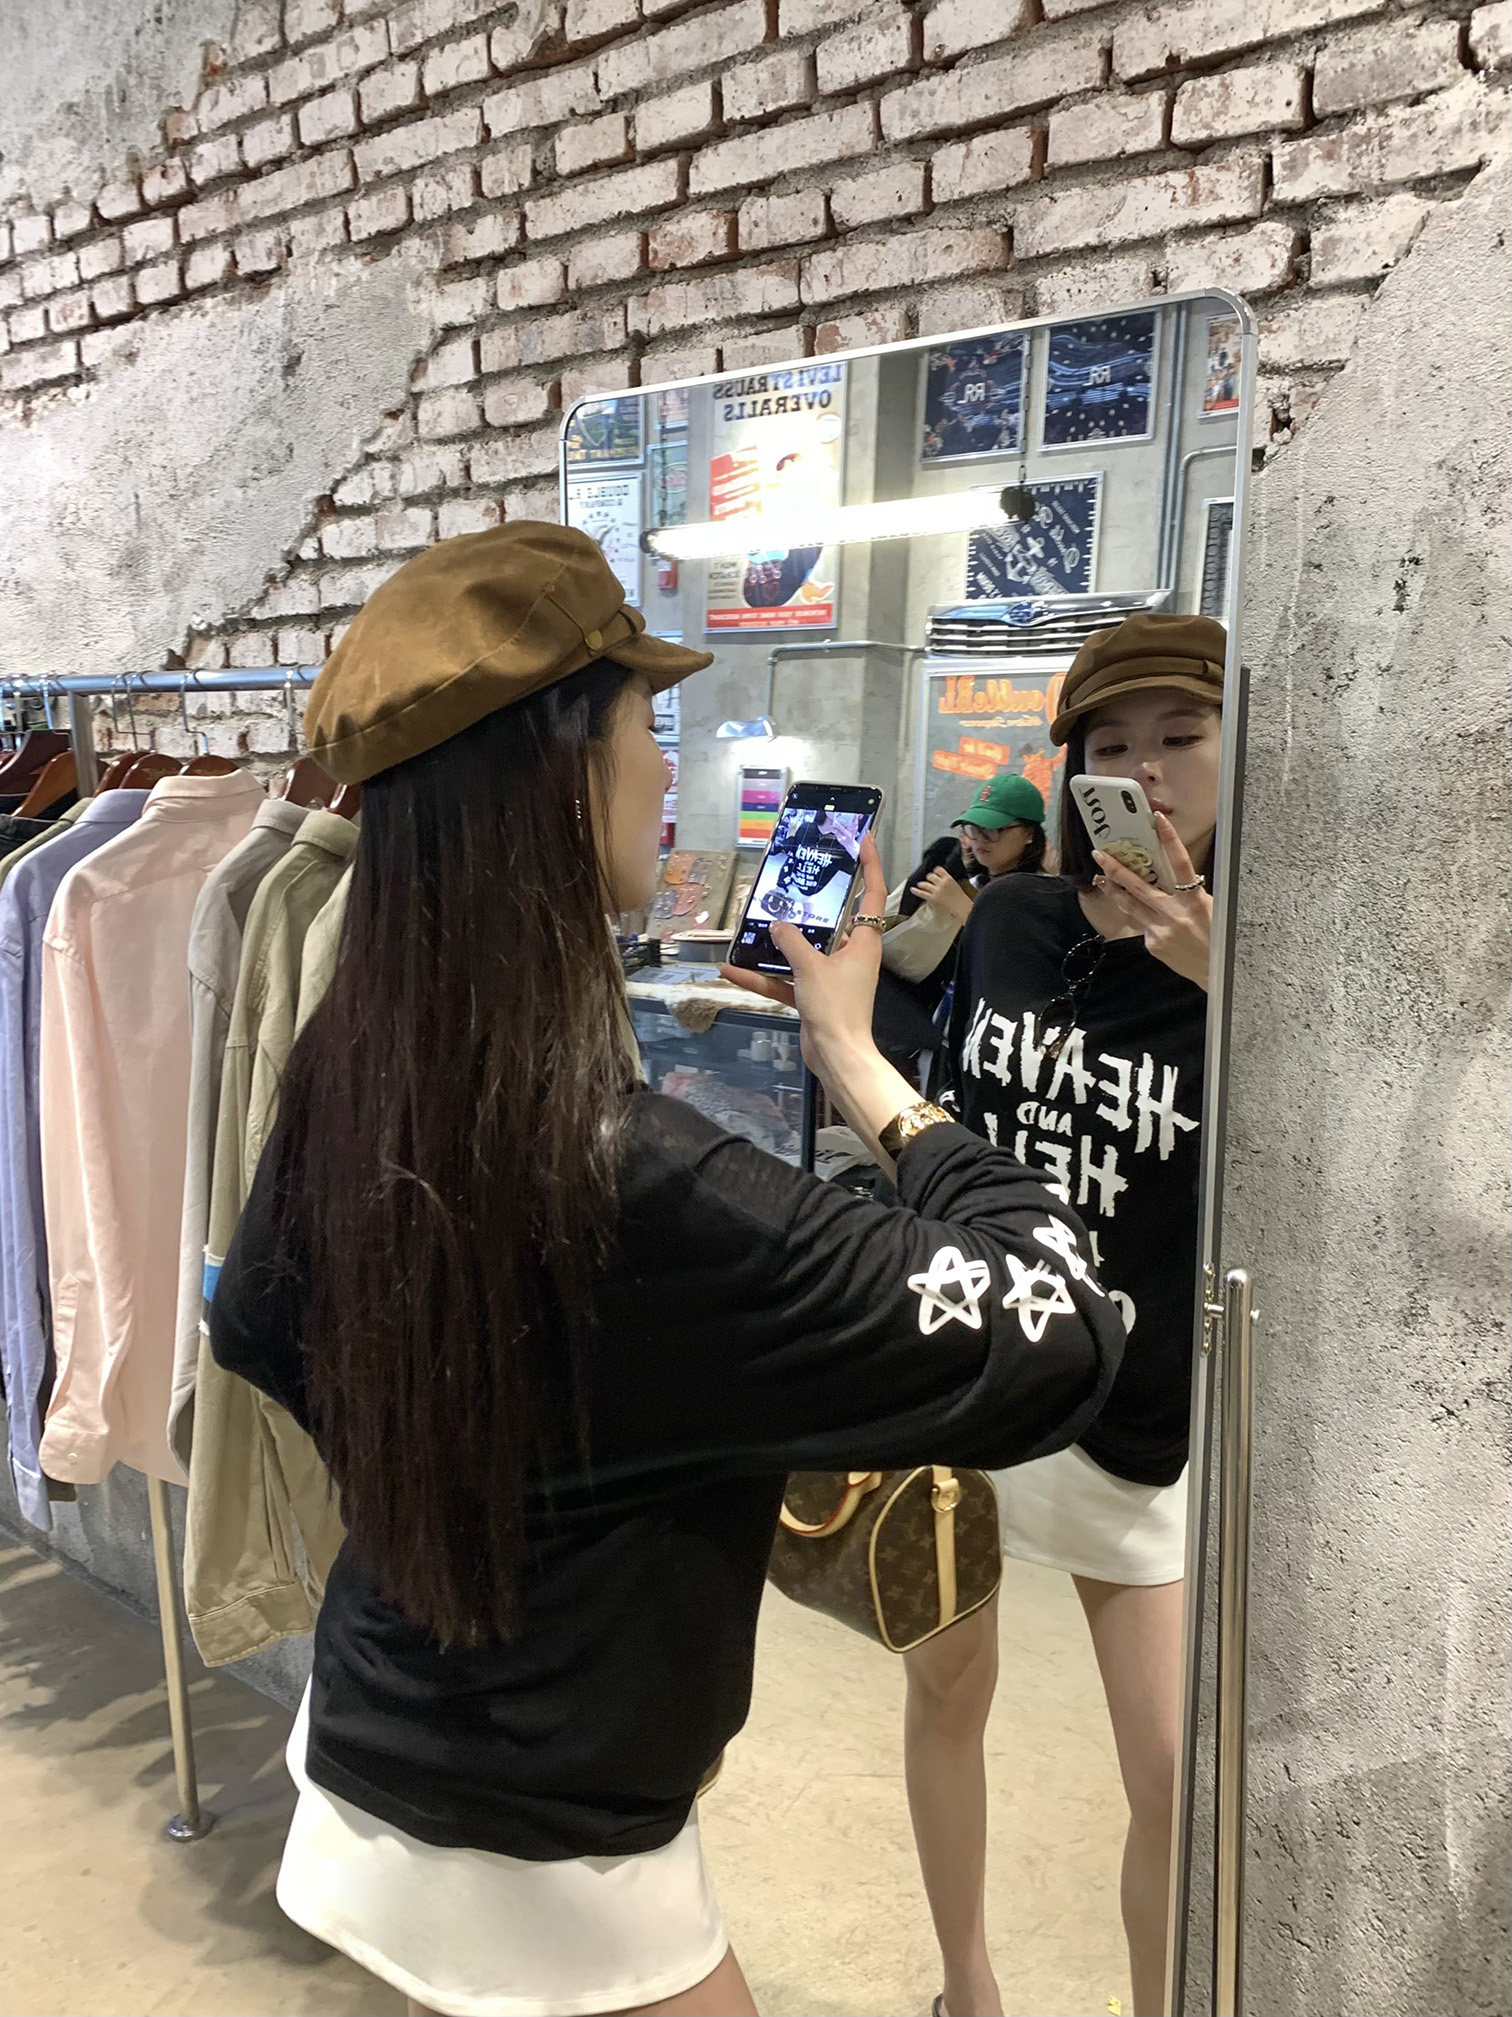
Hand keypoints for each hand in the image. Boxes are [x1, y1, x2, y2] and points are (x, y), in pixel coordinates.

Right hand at [721, 833, 919, 1168]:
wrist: (836, 1057)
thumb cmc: (836, 1006)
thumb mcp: (812, 968)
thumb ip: (792, 942)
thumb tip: (777, 924)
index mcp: (863, 942)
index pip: (870, 894)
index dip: (870, 864)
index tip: (865, 837)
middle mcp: (850, 955)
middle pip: (833, 920)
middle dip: (814, 901)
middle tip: (798, 874)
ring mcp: (830, 977)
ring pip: (802, 951)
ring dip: (777, 943)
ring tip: (753, 922)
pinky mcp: (813, 998)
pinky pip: (784, 981)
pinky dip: (761, 977)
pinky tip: (730, 970)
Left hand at [910, 865, 974, 925]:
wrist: (961, 906)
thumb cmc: (960, 897)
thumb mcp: (955, 883)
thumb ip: (947, 880)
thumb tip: (939, 878)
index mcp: (948, 878)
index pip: (938, 869)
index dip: (935, 871)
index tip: (934, 872)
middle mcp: (941, 883)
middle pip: (930, 876)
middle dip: (929, 878)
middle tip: (929, 880)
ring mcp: (936, 891)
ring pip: (925, 883)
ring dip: (922, 884)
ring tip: (920, 884)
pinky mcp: (933, 898)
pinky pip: (922, 893)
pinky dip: (916, 891)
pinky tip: (913, 889)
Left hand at [1093, 813, 1211, 989]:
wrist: (1218, 973)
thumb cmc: (1218, 937)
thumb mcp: (1212, 909)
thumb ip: (1190, 893)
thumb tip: (1170, 875)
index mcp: (1196, 901)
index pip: (1182, 864)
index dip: (1170, 840)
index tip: (1157, 820)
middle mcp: (1176, 914)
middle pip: (1140, 887)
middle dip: (1117, 869)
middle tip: (1099, 854)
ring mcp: (1161, 930)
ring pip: (1131, 906)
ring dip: (1115, 891)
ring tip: (1101, 879)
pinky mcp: (1153, 944)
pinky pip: (1142, 925)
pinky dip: (1141, 918)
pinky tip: (1147, 919)